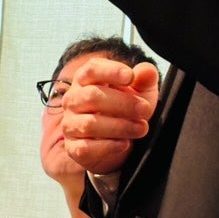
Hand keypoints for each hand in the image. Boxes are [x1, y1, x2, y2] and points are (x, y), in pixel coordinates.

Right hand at [61, 57, 158, 174]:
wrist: (117, 140)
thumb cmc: (126, 108)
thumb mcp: (140, 91)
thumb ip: (145, 78)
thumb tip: (147, 72)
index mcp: (85, 78)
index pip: (92, 69)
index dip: (111, 71)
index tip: (131, 77)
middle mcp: (73, 99)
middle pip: (92, 96)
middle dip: (123, 103)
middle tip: (145, 109)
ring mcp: (70, 123)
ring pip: (89, 124)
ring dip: (120, 127)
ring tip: (141, 128)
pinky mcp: (73, 147)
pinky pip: (86, 148)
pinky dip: (108, 146)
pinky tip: (125, 143)